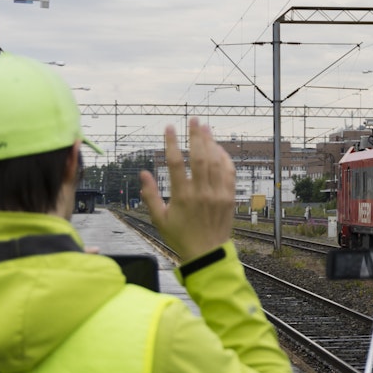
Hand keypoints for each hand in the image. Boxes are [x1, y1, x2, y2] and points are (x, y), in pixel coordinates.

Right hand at [140, 118, 234, 261]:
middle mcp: (201, 193)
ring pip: (216, 162)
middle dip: (196, 135)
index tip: (169, 128)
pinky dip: (225, 158)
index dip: (172, 143)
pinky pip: (229, 172)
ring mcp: (218, 194)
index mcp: (182, 197)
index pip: (176, 163)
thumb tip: (143, 174)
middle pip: (199, 157)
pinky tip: (219, 148)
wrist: (207, 253)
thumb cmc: (181, 237)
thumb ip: (150, 195)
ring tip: (206, 128)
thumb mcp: (159, 219)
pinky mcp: (230, 197)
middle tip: (193, 119)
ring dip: (211, 142)